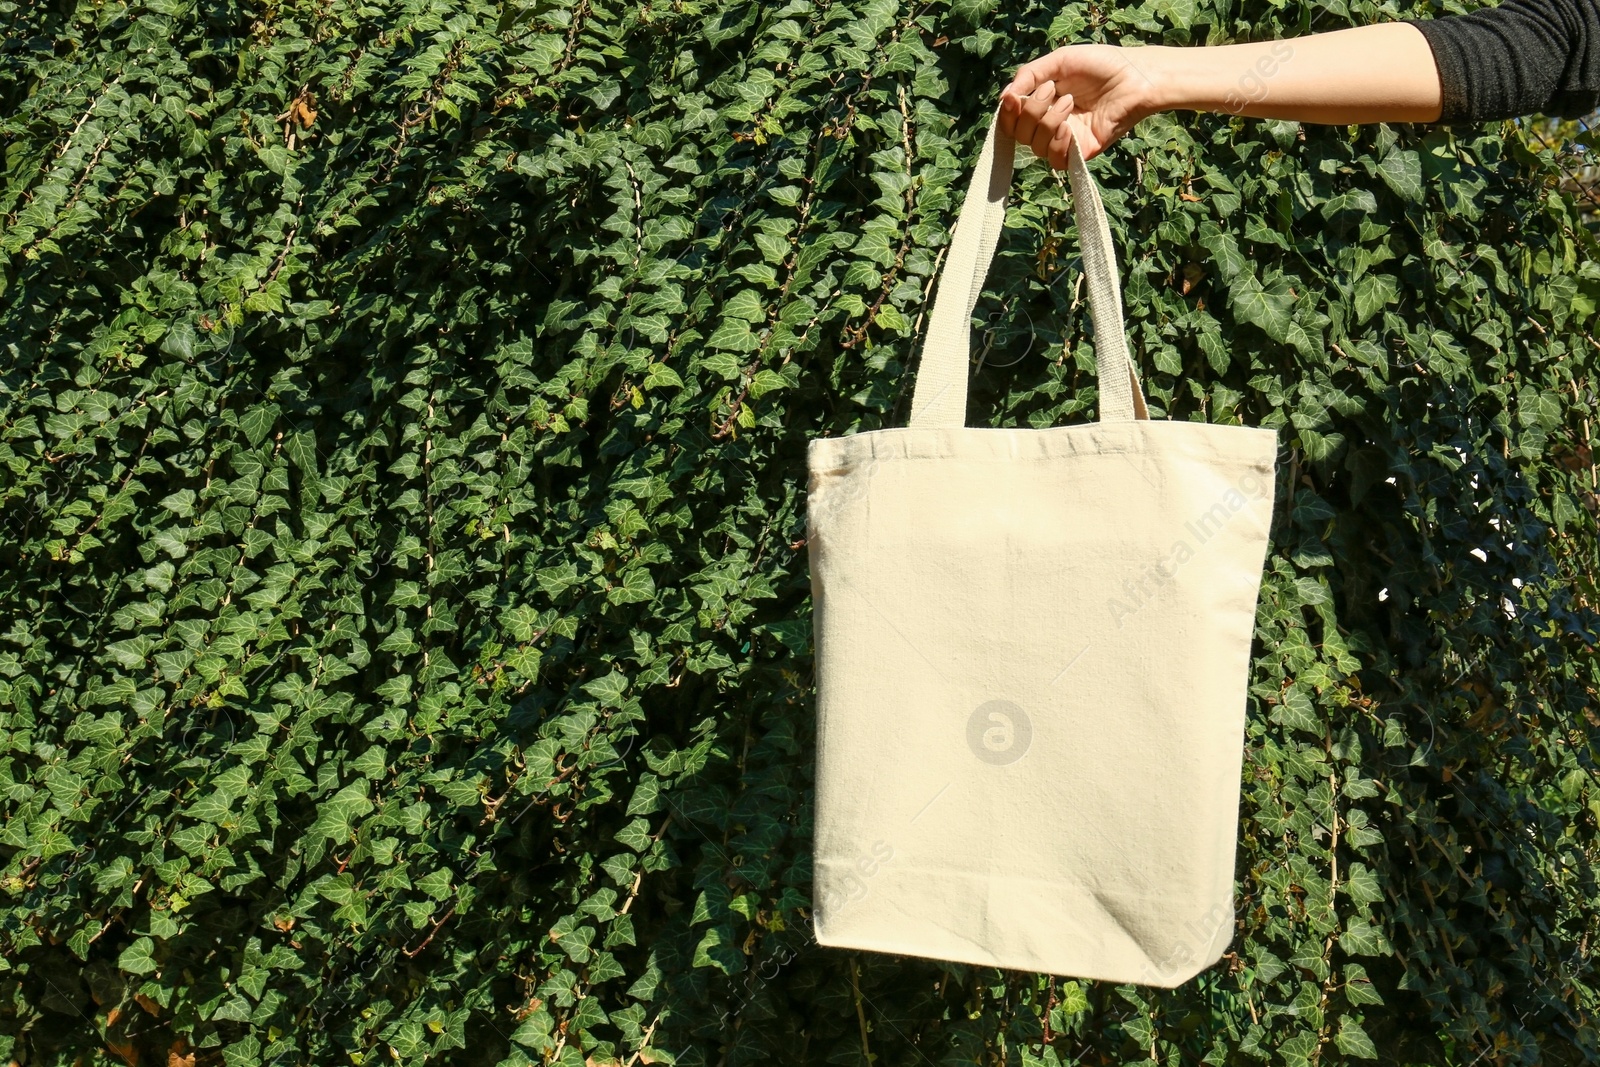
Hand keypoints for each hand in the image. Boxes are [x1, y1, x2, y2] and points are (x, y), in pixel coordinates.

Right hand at [998, 44, 1162, 165]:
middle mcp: (1049, 124)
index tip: (1015, 98)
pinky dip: (1056, 143)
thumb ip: (1029, 75)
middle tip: (1053, 91)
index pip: (1011, 119)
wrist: (1134, 77)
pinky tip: (1068, 127)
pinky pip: (1055, 160)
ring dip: (1048, 121)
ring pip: (1035, 146)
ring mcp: (1065, 140)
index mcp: (1042, 103)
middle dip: (1030, 111)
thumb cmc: (1102, 65)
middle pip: (1019, 134)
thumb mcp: (1059, 61)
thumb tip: (1005, 97)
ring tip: (1070, 102)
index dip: (1008, 113)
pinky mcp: (1081, 153)